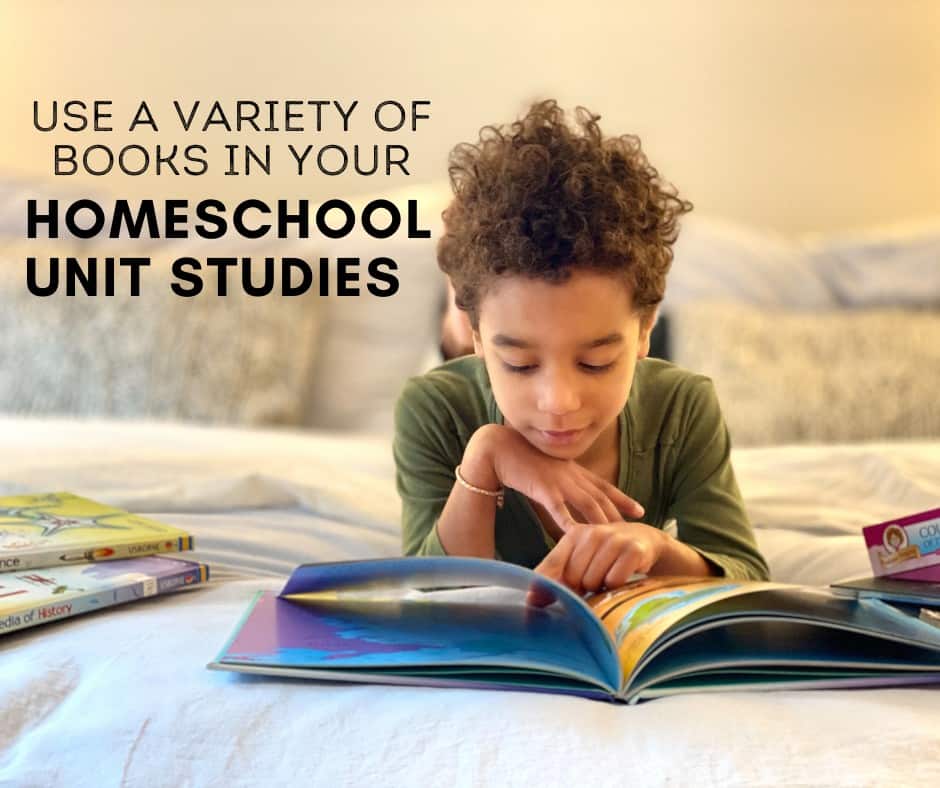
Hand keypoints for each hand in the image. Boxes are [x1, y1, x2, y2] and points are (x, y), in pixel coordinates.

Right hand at [468, 425, 643, 529]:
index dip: (623, 500)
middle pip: (602, 499)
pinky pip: (560, 510)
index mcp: (574, 471)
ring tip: (615, 541)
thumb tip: (569, 496)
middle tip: (635, 535)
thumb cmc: (521, 458)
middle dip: (620, 517)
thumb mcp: (549, 468)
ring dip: (603, 523)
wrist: (500, 448)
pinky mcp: (543, 490)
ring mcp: (559, 483)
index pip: (604, 487)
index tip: (641, 511)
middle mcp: (572, 476)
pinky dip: (570, 524)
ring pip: (588, 505)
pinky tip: (579, 537)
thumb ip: (562, 481)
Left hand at [529, 521, 667, 601]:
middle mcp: (592, 533)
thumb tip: (531, 601)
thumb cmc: (606, 554)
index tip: (534, 604)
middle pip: (572, 579)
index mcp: (573, 535)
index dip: (544, 586)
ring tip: (608, 578)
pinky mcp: (633, 550)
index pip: (551, 565)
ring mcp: (614, 539)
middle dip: (581, 588)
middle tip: (593, 583)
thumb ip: (555, 577)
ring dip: (600, 588)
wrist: (645, 540)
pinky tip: (624, 577)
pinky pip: (614, 581)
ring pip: (593, 581)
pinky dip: (617, 586)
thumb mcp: (580, 559)